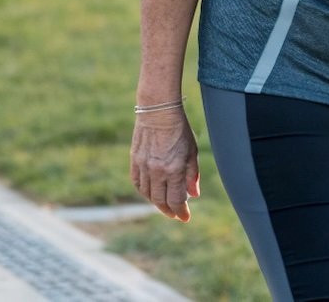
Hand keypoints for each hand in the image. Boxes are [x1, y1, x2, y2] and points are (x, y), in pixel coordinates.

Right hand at [130, 107, 200, 221]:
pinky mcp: (135, 160)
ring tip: (165, 204)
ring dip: (157, 202)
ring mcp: (144, 166)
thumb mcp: (192, 151)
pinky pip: (137, 183)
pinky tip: (151, 192)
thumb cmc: (179, 129)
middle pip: (160, 201)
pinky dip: (144, 191)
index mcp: (174, 170)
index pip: (176, 200)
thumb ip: (192, 175)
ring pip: (148, 194)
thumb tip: (193, 195)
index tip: (186, 217)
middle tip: (176, 214)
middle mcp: (157, 171)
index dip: (181, 212)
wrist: (157, 111)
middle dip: (169, 211)